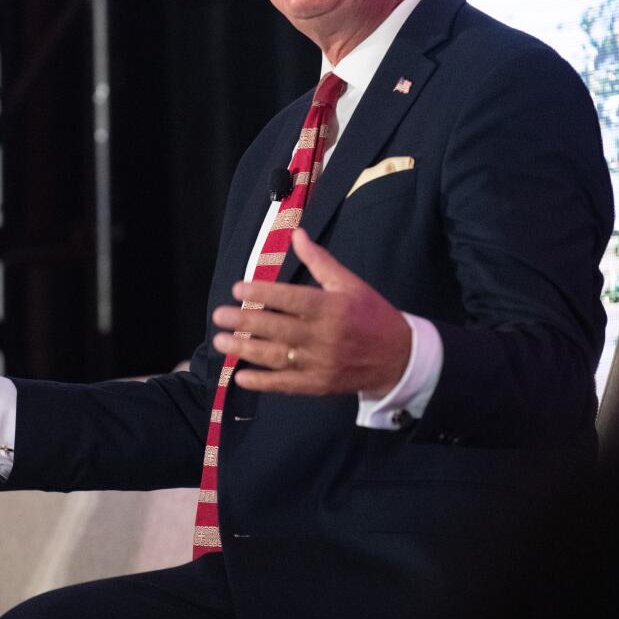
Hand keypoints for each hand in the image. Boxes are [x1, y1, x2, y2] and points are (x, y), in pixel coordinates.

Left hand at [211, 228, 410, 396]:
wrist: (399, 358)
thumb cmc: (370, 314)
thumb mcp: (349, 283)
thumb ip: (319, 260)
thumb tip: (296, 233)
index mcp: (331, 307)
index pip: (290, 298)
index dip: (262, 293)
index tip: (238, 288)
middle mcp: (323, 336)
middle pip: (277, 328)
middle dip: (245, 321)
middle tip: (219, 315)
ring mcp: (320, 363)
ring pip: (277, 357)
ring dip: (246, 350)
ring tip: (221, 342)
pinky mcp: (319, 385)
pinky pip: (287, 385)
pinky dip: (263, 382)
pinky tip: (240, 377)